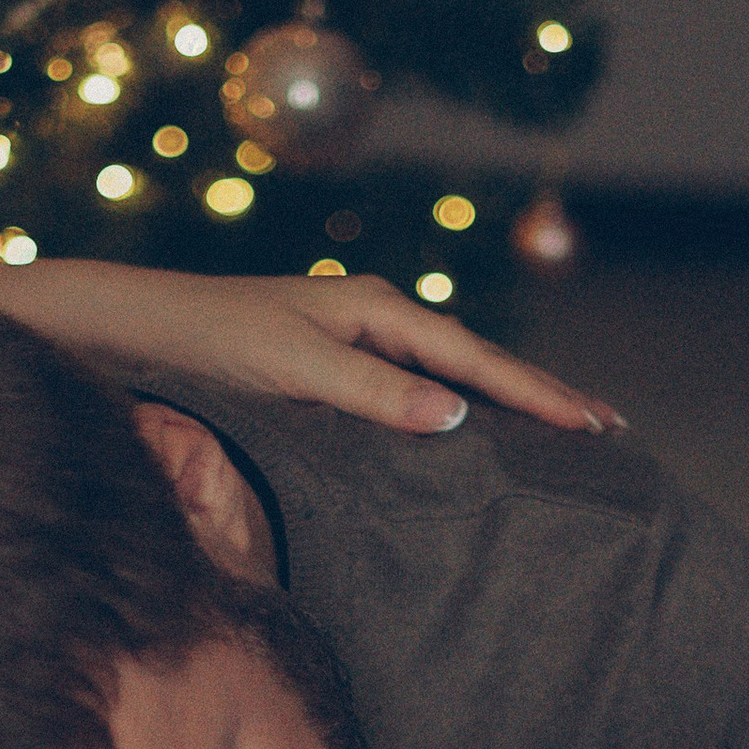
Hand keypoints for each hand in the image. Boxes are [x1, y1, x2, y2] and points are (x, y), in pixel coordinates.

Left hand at [0, 265, 621, 438]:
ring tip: (562, 434)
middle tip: (610, 430)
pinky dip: (459, 413)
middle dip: (544, 396)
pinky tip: (473, 437)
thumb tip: (459, 417)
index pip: (480, 362)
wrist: (138, 328)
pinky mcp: (334, 369)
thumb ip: (373, 394)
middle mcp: (377, 319)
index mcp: (379, 310)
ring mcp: (357, 343)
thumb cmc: (209, 343)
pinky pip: (418, 392)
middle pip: (480, 364)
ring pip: (453, 378)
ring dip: (508, 406)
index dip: (541, 396)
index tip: (597, 425)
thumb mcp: (294, 370)